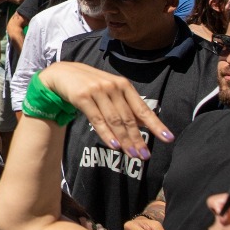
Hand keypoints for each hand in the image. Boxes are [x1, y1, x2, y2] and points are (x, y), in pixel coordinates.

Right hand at [36, 61, 173, 156]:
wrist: (62, 73)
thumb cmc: (89, 84)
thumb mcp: (110, 90)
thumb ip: (126, 105)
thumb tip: (145, 123)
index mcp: (123, 85)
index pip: (142, 109)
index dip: (156, 125)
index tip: (168, 138)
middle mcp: (112, 87)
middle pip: (128, 118)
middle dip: (138, 138)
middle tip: (144, 155)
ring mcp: (97, 91)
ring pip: (114, 120)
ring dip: (124, 139)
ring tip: (132, 154)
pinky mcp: (82, 97)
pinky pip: (97, 119)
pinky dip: (106, 133)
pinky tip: (113, 145)